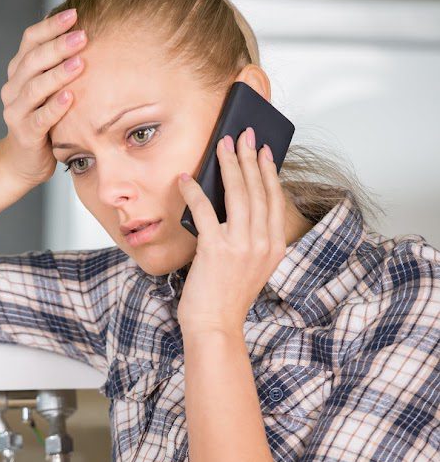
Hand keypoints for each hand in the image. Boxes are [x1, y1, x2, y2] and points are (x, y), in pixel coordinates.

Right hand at [0, 8, 87, 187]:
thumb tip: (87, 32)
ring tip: (80, 62)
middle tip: (82, 35)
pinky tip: (70, 97)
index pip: (30, 40)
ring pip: (34, 88)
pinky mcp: (25, 134)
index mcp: (19, 71)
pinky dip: (55, 107)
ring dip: (58, 74)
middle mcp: (13, 88)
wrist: (24, 161)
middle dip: (58, 46)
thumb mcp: (49, 90)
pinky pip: (40, 118)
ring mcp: (16, 111)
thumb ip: (58, 66)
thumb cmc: (45, 121)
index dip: (50, 26)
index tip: (75, 14)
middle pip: (33, 60)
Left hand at [176, 127, 286, 334]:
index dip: (268, 172)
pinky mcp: (216, 249)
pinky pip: (205, 210)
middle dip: (249, 158)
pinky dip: (194, 191)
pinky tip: (187, 178)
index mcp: (275, 247)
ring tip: (223, 144)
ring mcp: (241, 245)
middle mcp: (263, 243)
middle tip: (243, 135)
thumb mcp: (250, 265)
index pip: (275, 200)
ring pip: (238, 193)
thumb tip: (232, 200)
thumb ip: (249, 236)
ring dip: (229, 164)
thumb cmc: (226, 297)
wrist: (215, 327)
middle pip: (258, 190)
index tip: (264, 151)